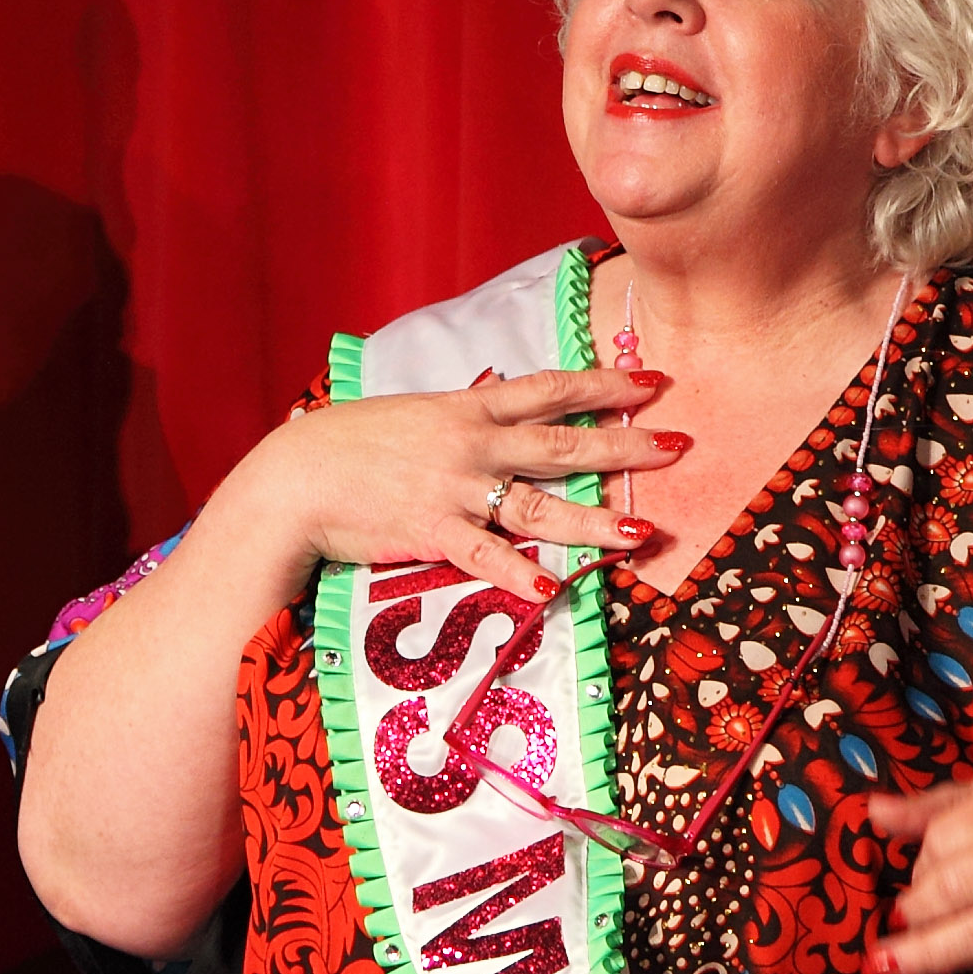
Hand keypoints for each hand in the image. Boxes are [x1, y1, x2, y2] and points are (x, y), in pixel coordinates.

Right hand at [209, 365, 683, 601]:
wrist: (294, 477)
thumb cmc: (348, 446)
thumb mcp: (412, 416)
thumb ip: (461, 415)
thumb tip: (498, 404)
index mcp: (466, 408)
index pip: (549, 390)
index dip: (605, 387)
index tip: (655, 383)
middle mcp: (469, 444)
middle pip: (560, 442)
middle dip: (623, 445)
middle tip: (677, 446)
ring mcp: (453, 489)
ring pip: (536, 503)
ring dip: (592, 519)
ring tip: (640, 533)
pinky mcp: (431, 533)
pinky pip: (484, 556)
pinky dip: (518, 574)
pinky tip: (554, 589)